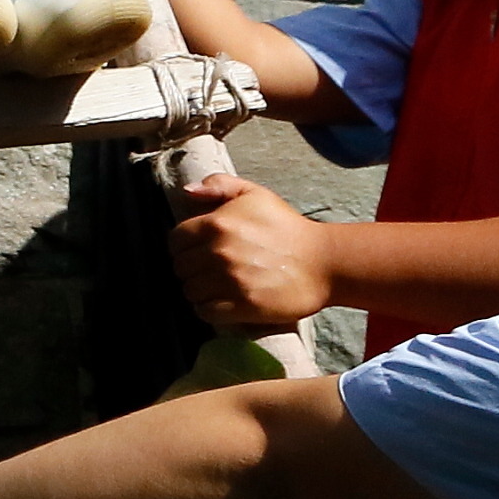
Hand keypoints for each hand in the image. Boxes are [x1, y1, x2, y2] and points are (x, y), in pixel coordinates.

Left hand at [170, 174, 332, 332]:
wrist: (323, 262)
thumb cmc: (286, 227)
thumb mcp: (255, 194)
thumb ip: (219, 185)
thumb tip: (186, 191)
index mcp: (217, 224)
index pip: (175, 240)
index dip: (182, 246)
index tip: (194, 251)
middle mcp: (218, 253)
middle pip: (180, 268)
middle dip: (189, 269)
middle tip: (205, 271)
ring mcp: (230, 281)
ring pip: (190, 291)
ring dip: (198, 291)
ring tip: (213, 288)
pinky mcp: (243, 306)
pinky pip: (205, 312)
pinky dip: (208, 310)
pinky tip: (220, 304)